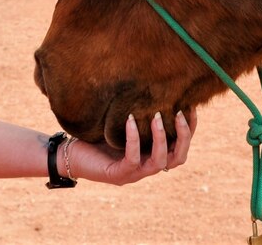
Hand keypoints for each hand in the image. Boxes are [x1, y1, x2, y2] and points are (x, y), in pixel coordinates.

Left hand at [68, 108, 196, 185]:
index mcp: (152, 155)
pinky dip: (134, 139)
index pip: (180, 146)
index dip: (190, 129)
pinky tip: (130, 121)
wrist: (71, 154)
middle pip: (178, 158)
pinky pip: (132, 158)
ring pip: (160, 161)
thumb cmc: (98, 136)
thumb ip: (141, 113)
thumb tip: (156, 85)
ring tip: (157, 116)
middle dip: (183, 136)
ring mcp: (134, 174)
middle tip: (179, 113)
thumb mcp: (125, 123)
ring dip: (162, 138)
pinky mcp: (118, 175)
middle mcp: (147, 167)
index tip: (190, 108)